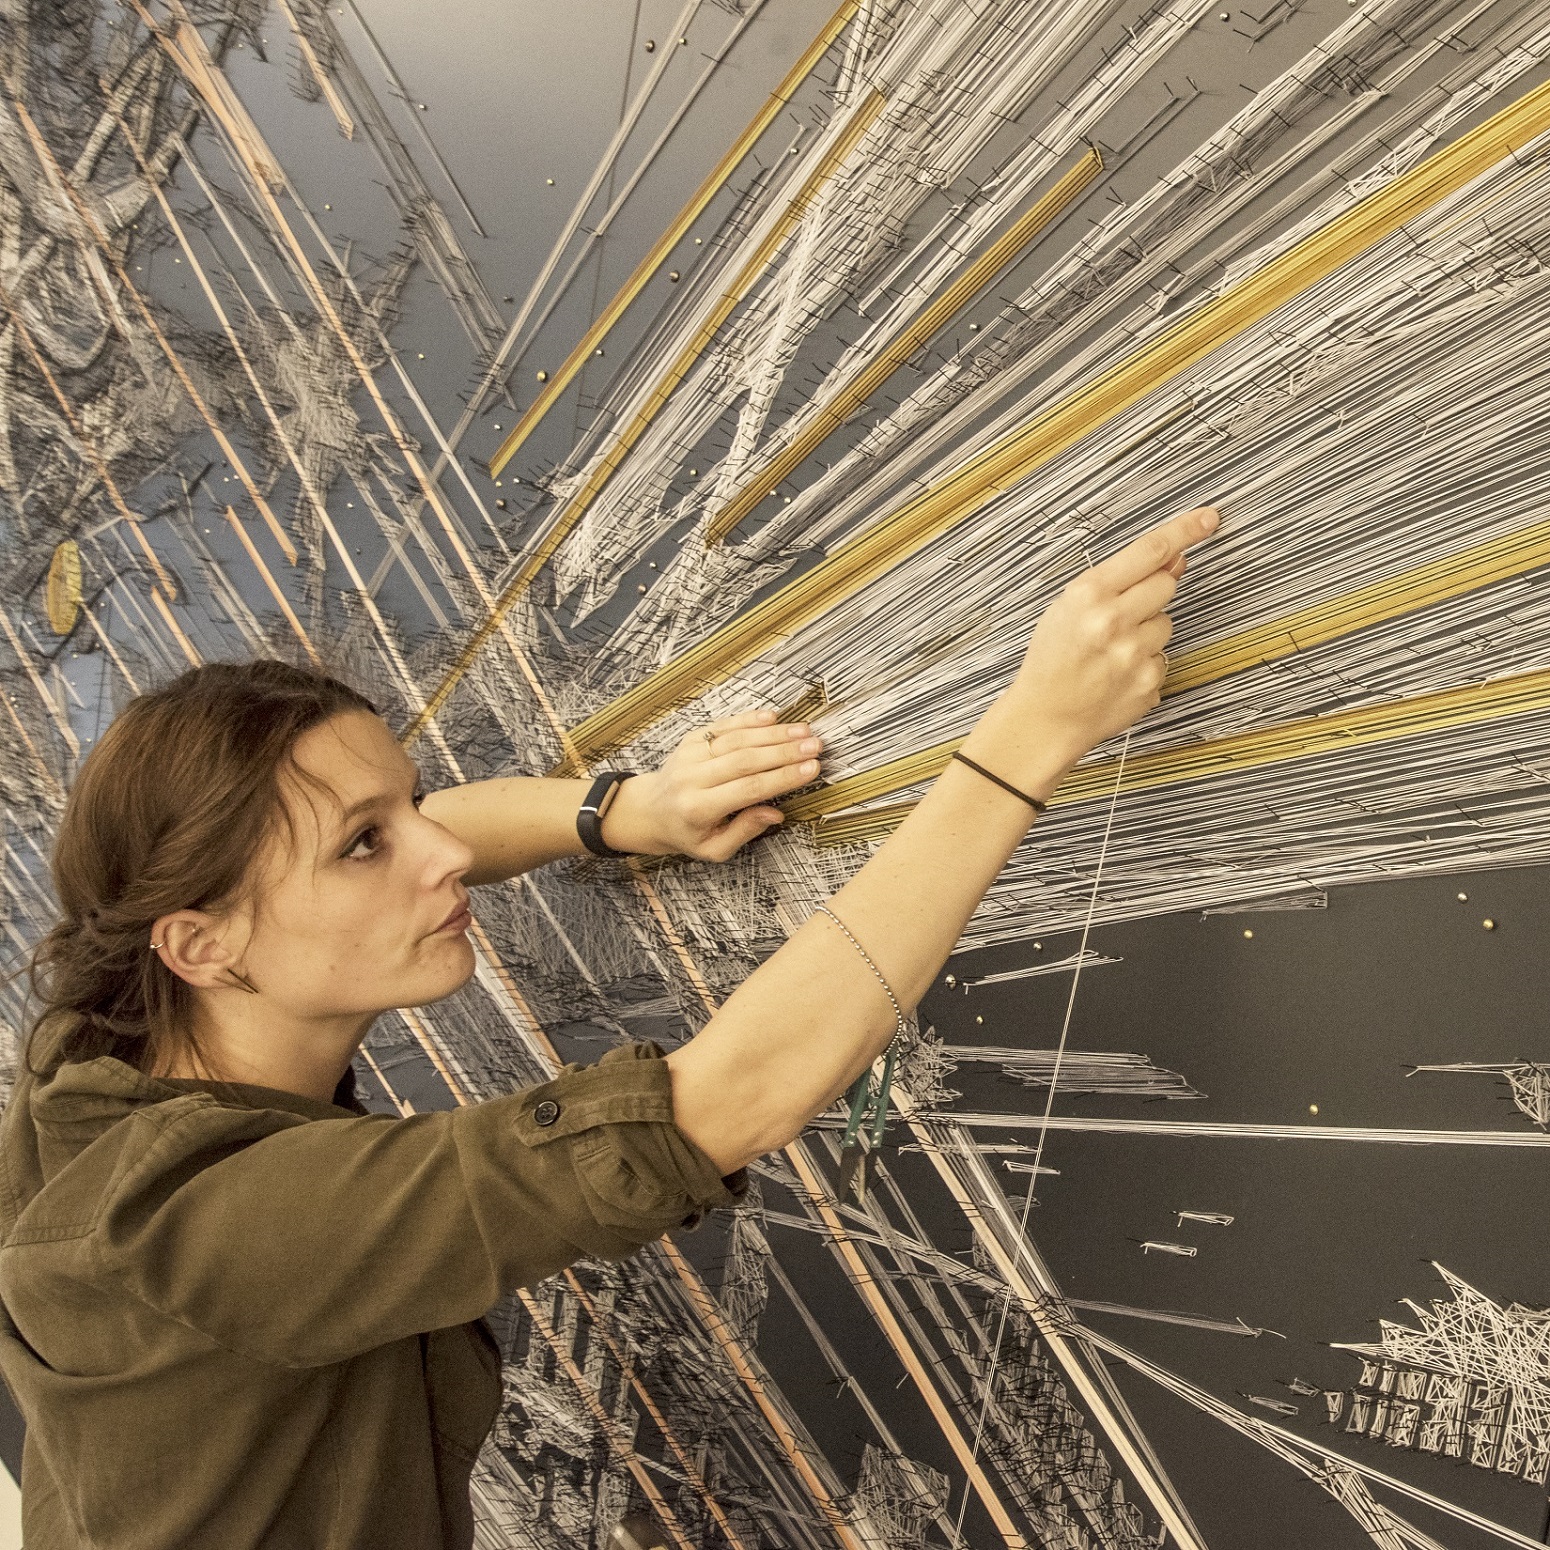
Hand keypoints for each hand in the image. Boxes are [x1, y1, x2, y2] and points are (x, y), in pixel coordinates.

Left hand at [600, 709, 823, 861]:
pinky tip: (773, 717)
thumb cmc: (687, 833)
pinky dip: (749, 719)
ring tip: (804, 731)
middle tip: (815, 746)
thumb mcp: (714, 849)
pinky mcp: (691, 739)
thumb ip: (744, 831)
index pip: (748, 789)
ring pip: (737, 739)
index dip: (783, 777)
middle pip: (745, 759)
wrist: (649, 810)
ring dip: (773, 733)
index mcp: (699, 808)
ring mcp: (689, 754)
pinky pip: (723, 726)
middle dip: (784, 752)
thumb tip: (775, 814)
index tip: (812, 769)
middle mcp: (692, 778)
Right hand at [963, 505, 1219, 792]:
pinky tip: (1117, 673)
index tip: (1208, 518)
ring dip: (1147, 631)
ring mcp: (1133, 653)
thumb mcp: (1068, 607)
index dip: (1185, 531)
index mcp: (1088, 594)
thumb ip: (1119, 580)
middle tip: (1122, 613)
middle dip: (1151, 593)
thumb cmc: (1052, 660)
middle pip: (1165, 584)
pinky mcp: (1147, 681)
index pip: (1150, 550)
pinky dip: (1144, 663)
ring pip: (1166, 623)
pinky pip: (1162, 658)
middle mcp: (1113, 620)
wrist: (1045, 717)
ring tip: (1113, 650)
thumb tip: (1172, 559)